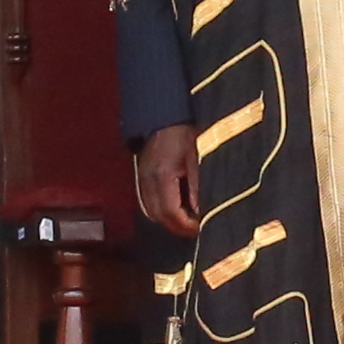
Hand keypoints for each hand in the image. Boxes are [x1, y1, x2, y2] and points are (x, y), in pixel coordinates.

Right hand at [134, 124, 200, 238]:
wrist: (165, 116)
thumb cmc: (183, 133)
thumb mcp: (197, 157)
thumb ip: (198, 186)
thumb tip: (201, 212)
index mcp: (162, 176)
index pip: (171, 212)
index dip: (186, 225)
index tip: (201, 227)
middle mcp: (148, 180)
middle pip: (158, 216)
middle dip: (178, 226)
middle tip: (197, 227)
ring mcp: (142, 179)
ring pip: (151, 211)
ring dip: (169, 220)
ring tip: (188, 219)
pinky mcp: (142, 176)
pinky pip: (147, 202)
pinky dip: (161, 210)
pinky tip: (176, 207)